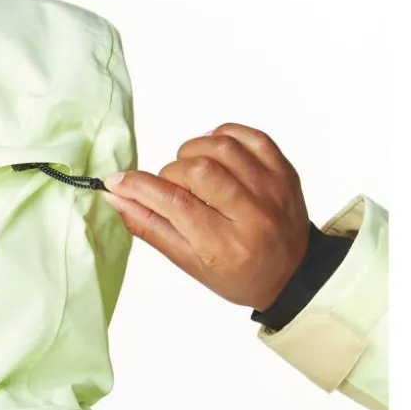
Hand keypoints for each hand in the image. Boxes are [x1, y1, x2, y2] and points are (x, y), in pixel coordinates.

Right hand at [103, 123, 310, 310]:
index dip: (141, 187)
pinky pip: (248, 135)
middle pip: (198, 171)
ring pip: (221, 147)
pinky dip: (221, 137)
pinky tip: (212, 153)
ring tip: (188, 171)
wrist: (292, 273)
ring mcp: (272, 188)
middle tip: (168, 187)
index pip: (176, 205)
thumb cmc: (237, 274)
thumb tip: (118, 197)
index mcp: (226, 246)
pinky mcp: (283, 170)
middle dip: (170, 173)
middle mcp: (253, 215)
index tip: (117, 181)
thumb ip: (152, 228)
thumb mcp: (190, 263)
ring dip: (192, 152)